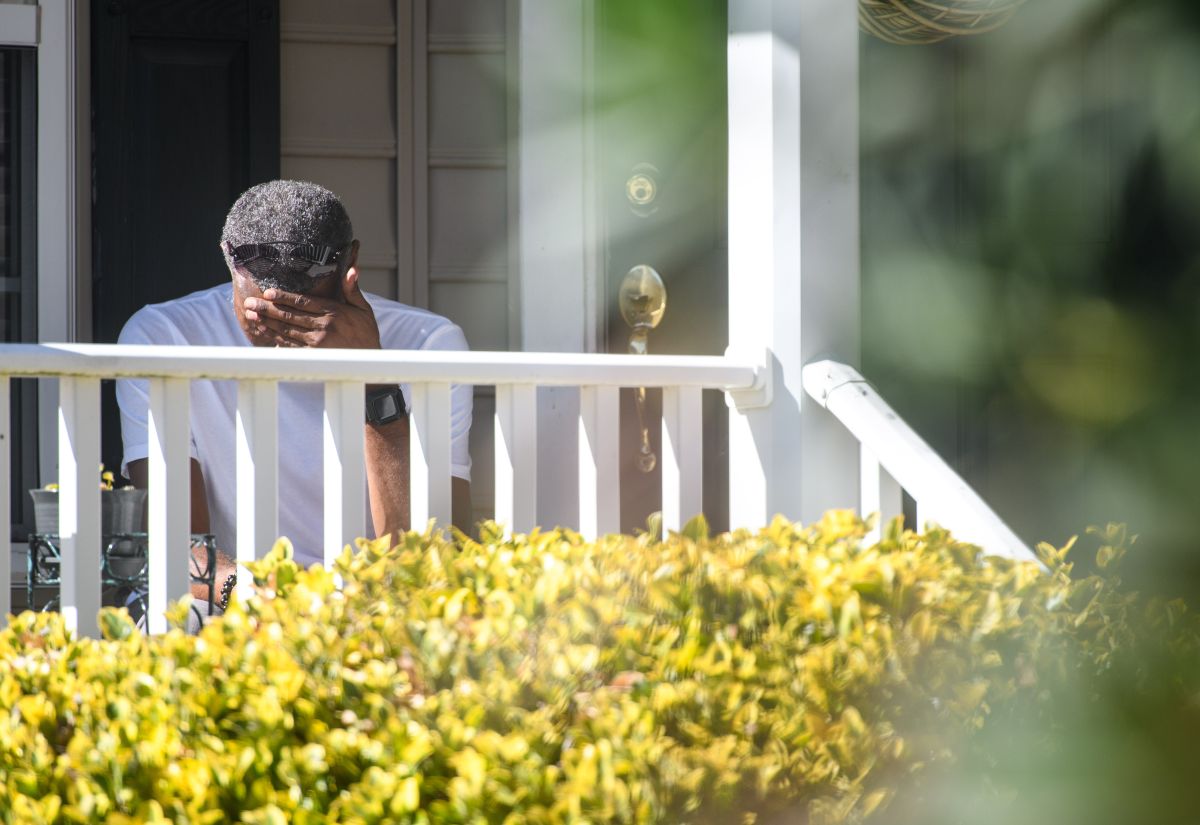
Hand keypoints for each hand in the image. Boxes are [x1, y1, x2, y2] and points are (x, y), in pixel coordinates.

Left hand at [242, 266, 380, 349]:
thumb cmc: (366, 331)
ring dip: (267, 323)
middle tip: (249, 303)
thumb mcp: (363, 308)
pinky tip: (264, 333)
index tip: (267, 292)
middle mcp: (323, 326)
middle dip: (267, 309)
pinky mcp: (314, 355)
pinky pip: (291, 346)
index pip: (303, 302)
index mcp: (333, 311)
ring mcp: (318, 342)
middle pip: (290, 316)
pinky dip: (275, 339)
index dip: (283, 297)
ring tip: (251, 315)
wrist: (370, 359)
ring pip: (286, 330)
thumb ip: (352, 288)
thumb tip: (352, 269)